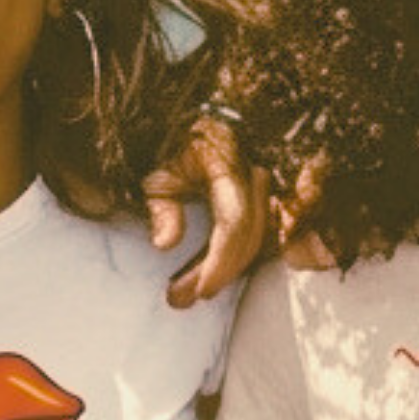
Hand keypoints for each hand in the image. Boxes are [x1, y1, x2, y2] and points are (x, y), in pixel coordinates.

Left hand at [145, 108, 275, 305]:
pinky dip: (231, 256)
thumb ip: (162, 207)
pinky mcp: (259, 196)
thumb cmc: (171, 144)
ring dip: (225, 269)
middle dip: (218, 272)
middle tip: (181, 299)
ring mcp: (261, 185)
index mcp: (229, 165)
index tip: (202, 290)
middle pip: (248, 237)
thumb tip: (165, 244)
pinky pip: (254, 232)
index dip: (221, 260)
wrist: (191, 121)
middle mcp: (253, 175)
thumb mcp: (158, 172)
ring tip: (187, 292)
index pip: (235, 222)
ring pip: (255, 238)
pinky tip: (207, 274)